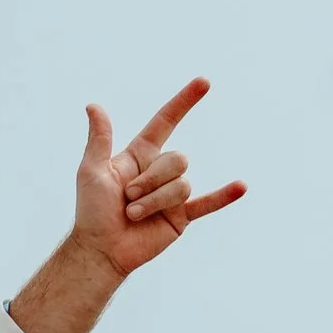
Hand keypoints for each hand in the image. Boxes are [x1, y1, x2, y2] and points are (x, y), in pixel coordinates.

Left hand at [70, 80, 243, 281]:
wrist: (100, 249)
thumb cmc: (91, 211)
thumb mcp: (91, 170)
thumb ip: (99, 139)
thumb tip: (93, 106)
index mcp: (140, 155)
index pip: (165, 121)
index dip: (184, 102)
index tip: (204, 82)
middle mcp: (159, 171)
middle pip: (176, 160)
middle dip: (150, 180)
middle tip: (127, 198)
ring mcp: (172, 194)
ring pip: (182, 184)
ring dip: (155, 200)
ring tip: (134, 215)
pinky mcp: (181, 216)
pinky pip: (207, 203)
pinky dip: (224, 196)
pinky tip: (241, 187)